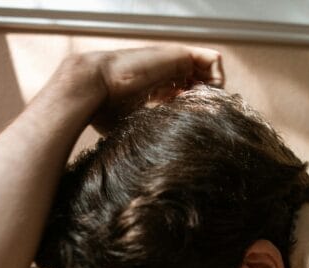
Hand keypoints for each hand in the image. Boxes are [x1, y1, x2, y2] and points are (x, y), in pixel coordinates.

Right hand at [57, 46, 223, 134]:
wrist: (92, 88)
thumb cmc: (104, 113)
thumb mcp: (133, 128)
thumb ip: (147, 137)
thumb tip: (155, 172)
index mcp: (156, 88)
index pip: (186, 96)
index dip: (194, 112)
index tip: (190, 129)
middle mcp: (168, 74)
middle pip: (202, 84)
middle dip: (207, 103)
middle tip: (200, 120)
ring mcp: (174, 62)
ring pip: (210, 72)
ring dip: (212, 91)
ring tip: (200, 109)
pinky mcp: (180, 54)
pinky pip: (213, 61)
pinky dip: (216, 79)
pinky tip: (201, 97)